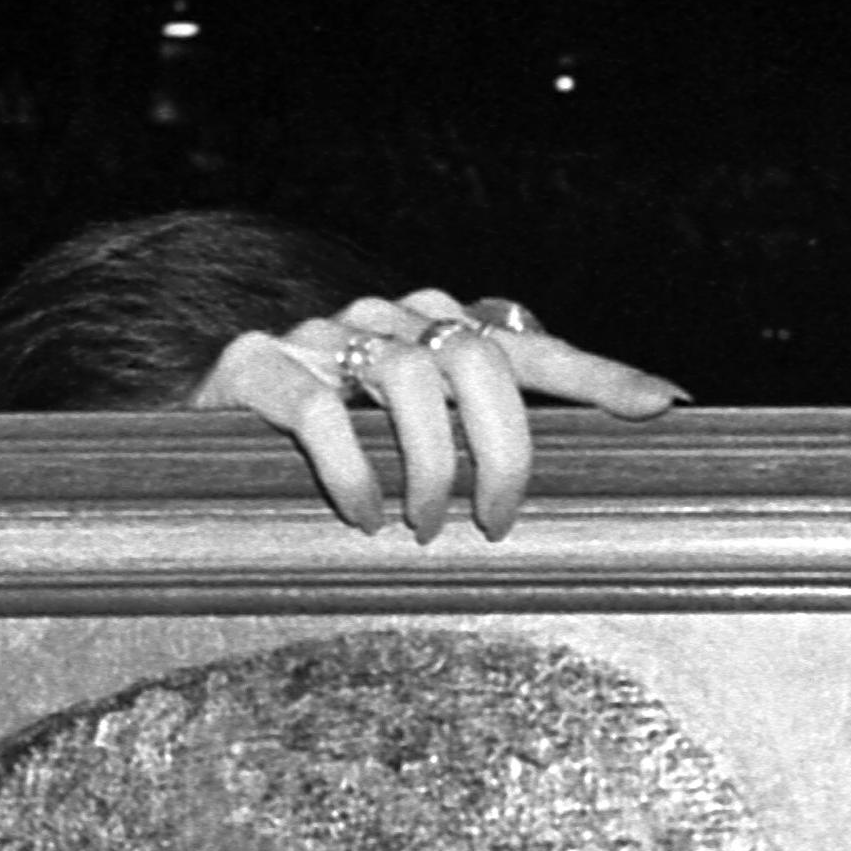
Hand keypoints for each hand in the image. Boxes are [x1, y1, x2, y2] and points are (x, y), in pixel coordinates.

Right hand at [192, 293, 683, 542]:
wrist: (186, 449)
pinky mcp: (254, 366)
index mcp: (434, 332)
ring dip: (428, 467)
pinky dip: (352, 471)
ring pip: (406, 380)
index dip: (598, 374)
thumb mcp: (411, 443)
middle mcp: (385, 321)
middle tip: (495, 521)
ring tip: (421, 529)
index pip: (531, 348)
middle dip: (501, 448)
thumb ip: (485, 439)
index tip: (663, 406)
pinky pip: (317, 409)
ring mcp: (318, 338)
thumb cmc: (320, 457)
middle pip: (476, 360)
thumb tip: (596, 460)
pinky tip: (365, 520)